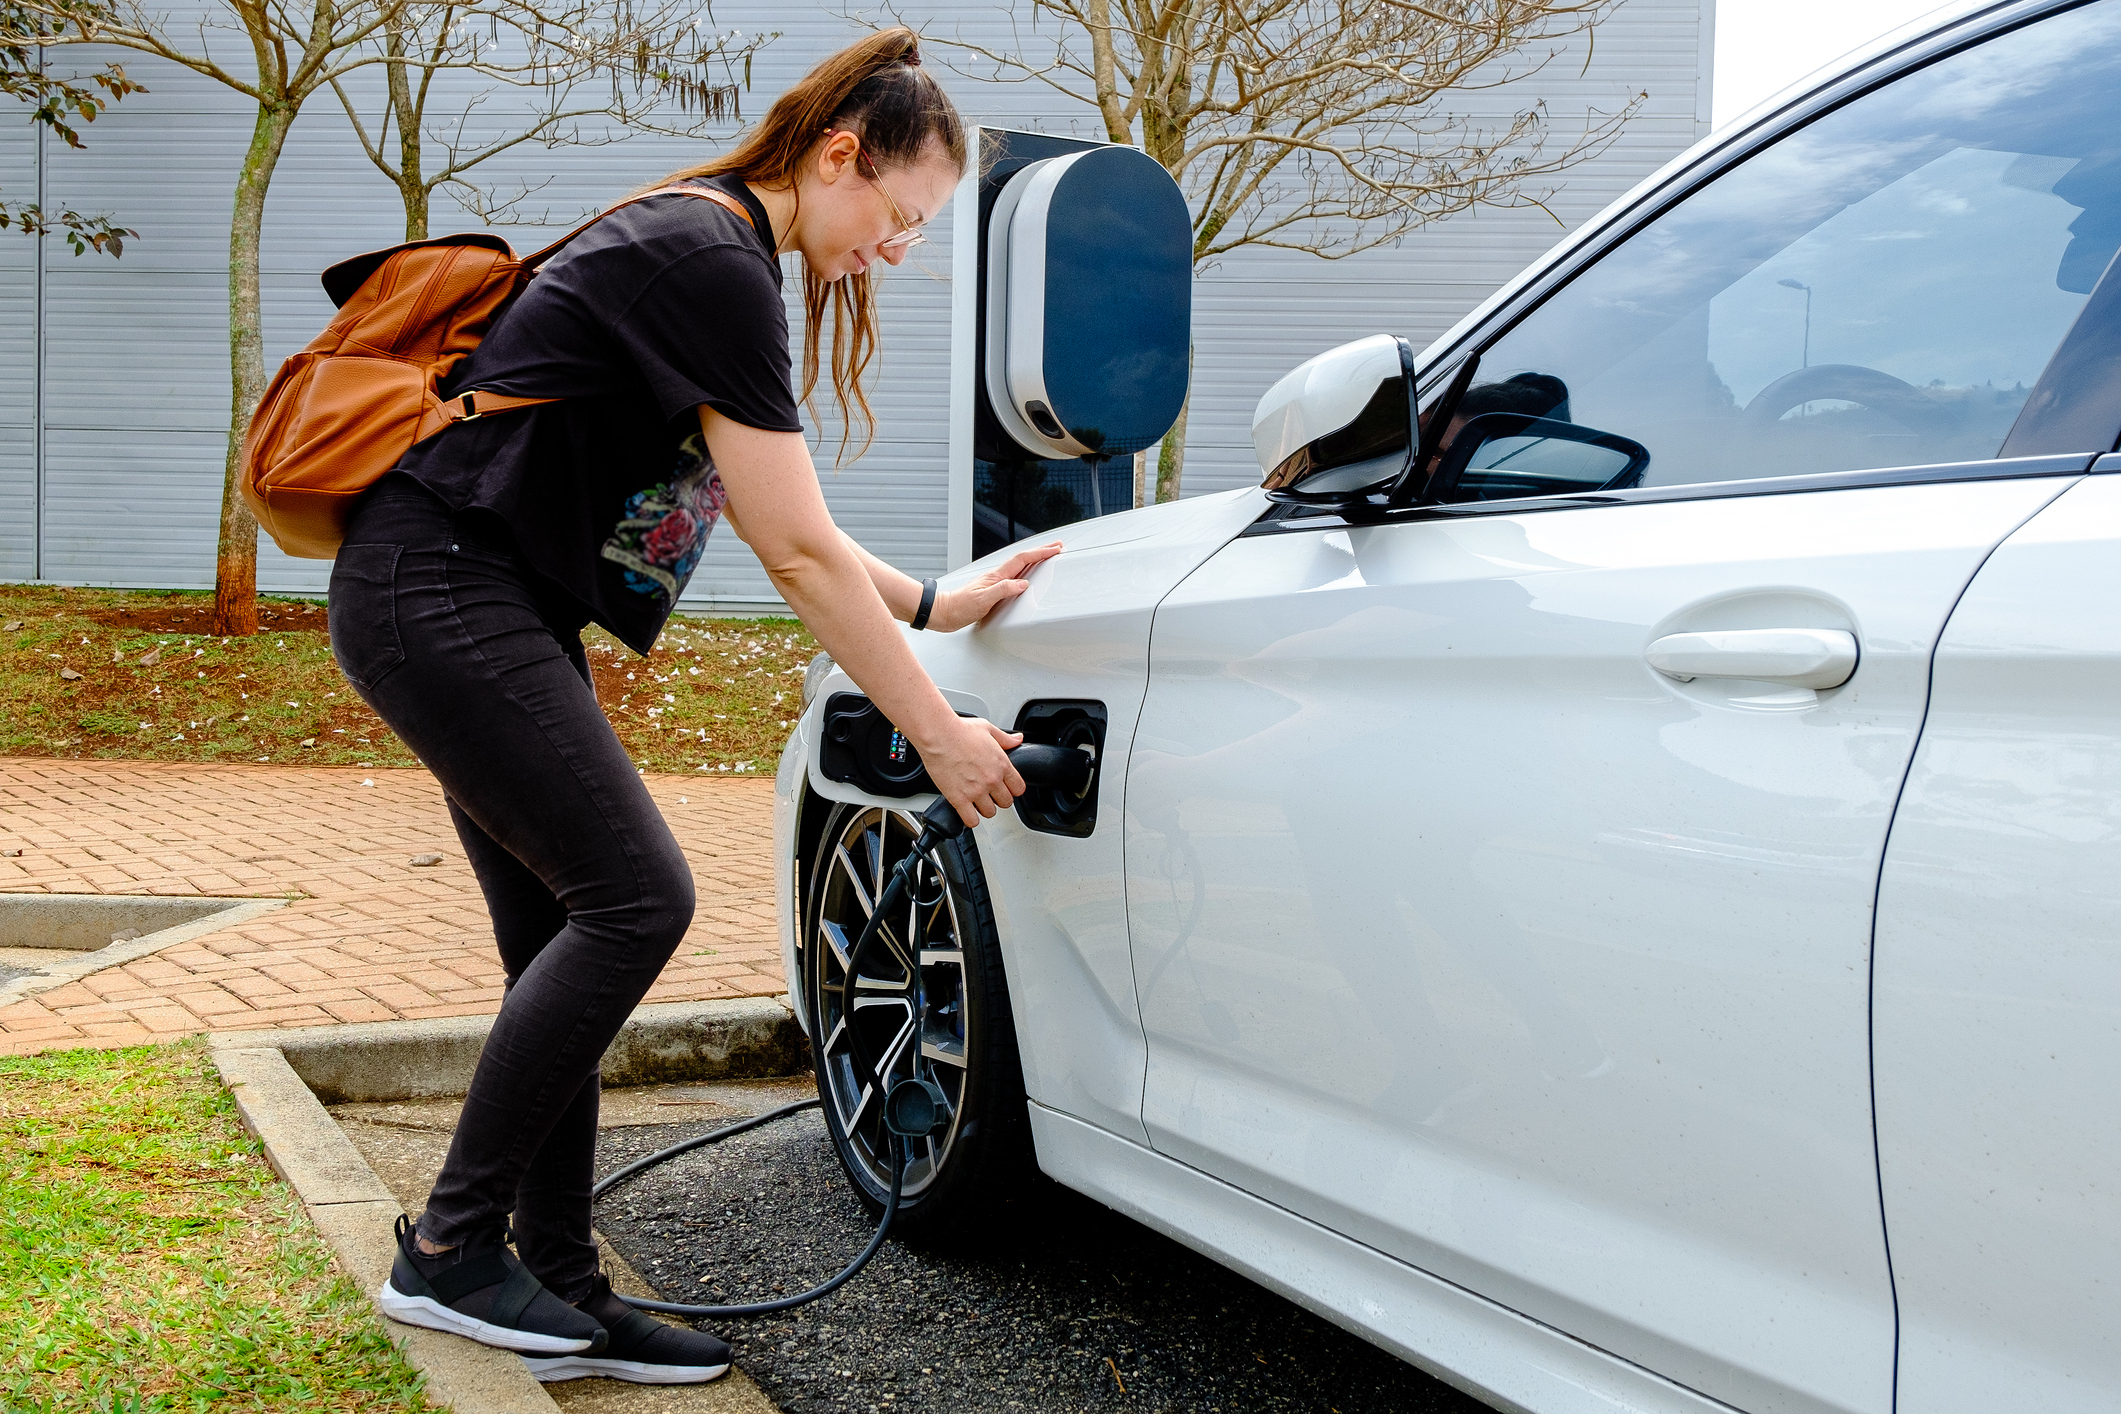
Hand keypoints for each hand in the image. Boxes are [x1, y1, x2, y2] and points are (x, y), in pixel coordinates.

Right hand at [915, 715, 1026, 827]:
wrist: (939, 735)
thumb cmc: (960, 731)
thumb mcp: (988, 729)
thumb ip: (1006, 738)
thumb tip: (1018, 740)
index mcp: (1002, 765)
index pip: (1019, 788)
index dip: (1013, 789)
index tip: (1007, 788)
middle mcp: (992, 780)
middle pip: (1006, 803)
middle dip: (999, 799)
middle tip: (990, 794)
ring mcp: (976, 791)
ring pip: (990, 813)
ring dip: (984, 808)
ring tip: (977, 801)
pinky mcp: (959, 799)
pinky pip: (971, 820)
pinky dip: (970, 819)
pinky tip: (966, 811)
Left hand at [925, 542, 1062, 631]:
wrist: (944, 612)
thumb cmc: (960, 607)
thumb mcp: (983, 600)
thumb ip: (1003, 590)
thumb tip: (1022, 584)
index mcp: (996, 576)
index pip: (1022, 560)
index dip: (1040, 553)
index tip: (1055, 549)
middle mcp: (997, 576)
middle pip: (1024, 559)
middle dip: (1041, 551)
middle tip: (1058, 546)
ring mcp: (995, 582)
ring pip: (1020, 566)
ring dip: (1036, 560)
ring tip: (1048, 556)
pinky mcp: (994, 590)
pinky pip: (1015, 577)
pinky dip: (1027, 572)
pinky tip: (1029, 575)